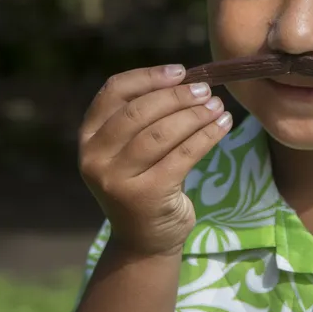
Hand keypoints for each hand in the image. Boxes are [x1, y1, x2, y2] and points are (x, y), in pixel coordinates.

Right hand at [77, 64, 231, 257]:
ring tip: (218, 106)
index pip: (114, 92)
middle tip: (206, 90)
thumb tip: (186, 78)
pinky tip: (223, 125)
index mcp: (88, 137)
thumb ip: (144, 116)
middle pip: (139, 112)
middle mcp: (95, 158)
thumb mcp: (130, 149)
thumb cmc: (143, 182)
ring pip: (162, 133)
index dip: (148, 76)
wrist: (144, 240)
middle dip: (177, 97)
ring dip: (195, 115)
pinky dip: (207, 136)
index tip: (180, 71)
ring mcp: (117, 180)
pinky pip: (183, 155)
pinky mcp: (146, 196)